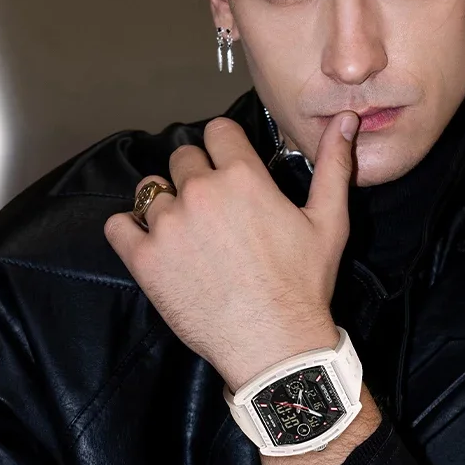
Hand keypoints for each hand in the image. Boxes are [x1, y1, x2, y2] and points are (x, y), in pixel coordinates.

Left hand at [104, 111, 359, 391]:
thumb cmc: (304, 285)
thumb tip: (346, 119)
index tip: (230, 171)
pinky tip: (150, 245)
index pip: (217, 131)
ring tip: (185, 235)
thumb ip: (334, 165)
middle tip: (212, 211)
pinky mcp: (144, 258)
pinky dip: (128, 231)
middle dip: (195, 176)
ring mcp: (168, 224)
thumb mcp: (329, 221)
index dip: (224, 148)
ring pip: (150, 191)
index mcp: (243, 177)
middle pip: (182, 158)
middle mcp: (200, 191)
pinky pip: (117, 226)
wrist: (274, 345)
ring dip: (165, 205)